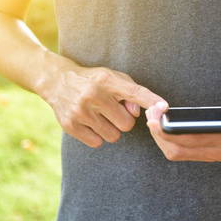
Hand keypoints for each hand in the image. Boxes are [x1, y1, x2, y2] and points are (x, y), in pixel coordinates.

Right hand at [40, 64, 166, 147]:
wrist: (56, 81)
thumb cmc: (93, 81)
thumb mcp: (112, 77)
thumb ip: (131, 91)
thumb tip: (138, 112)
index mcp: (107, 80)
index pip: (134, 92)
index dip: (151, 101)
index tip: (164, 107)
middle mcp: (93, 95)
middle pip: (127, 124)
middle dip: (124, 120)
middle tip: (113, 111)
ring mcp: (80, 112)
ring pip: (113, 136)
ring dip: (111, 129)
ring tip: (101, 116)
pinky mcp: (70, 125)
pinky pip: (97, 142)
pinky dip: (98, 136)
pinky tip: (91, 123)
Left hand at [145, 91, 220, 161]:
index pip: (192, 141)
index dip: (170, 132)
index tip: (156, 119)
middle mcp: (218, 152)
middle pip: (178, 150)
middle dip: (159, 134)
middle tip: (149, 114)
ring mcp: (211, 154)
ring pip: (176, 152)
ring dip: (161, 137)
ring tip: (152, 117)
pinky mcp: (205, 152)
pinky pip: (180, 151)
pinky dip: (167, 139)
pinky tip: (161, 125)